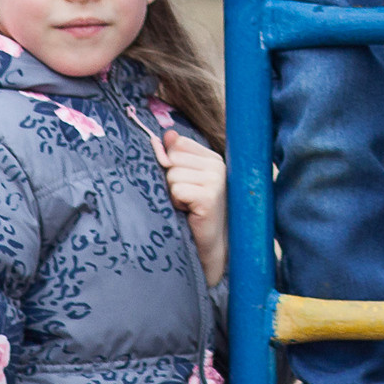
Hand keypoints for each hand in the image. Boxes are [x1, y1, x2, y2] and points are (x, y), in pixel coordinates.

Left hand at [153, 126, 227, 284]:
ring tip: (184, 208)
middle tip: (182, 200)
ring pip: (172, 175)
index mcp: (212, 157)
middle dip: (169, 182)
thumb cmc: (194, 215)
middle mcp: (217, 164)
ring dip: (171, 195)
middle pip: (172, 160)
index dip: (169, 164)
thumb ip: (177, 157)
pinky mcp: (209, 196)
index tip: (179, 185)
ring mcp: (215, 179)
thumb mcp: (186, 182)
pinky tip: (187, 213)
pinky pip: (177, 190)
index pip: (178, 145)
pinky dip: (176, 203)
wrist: (210, 248)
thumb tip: (165, 134)